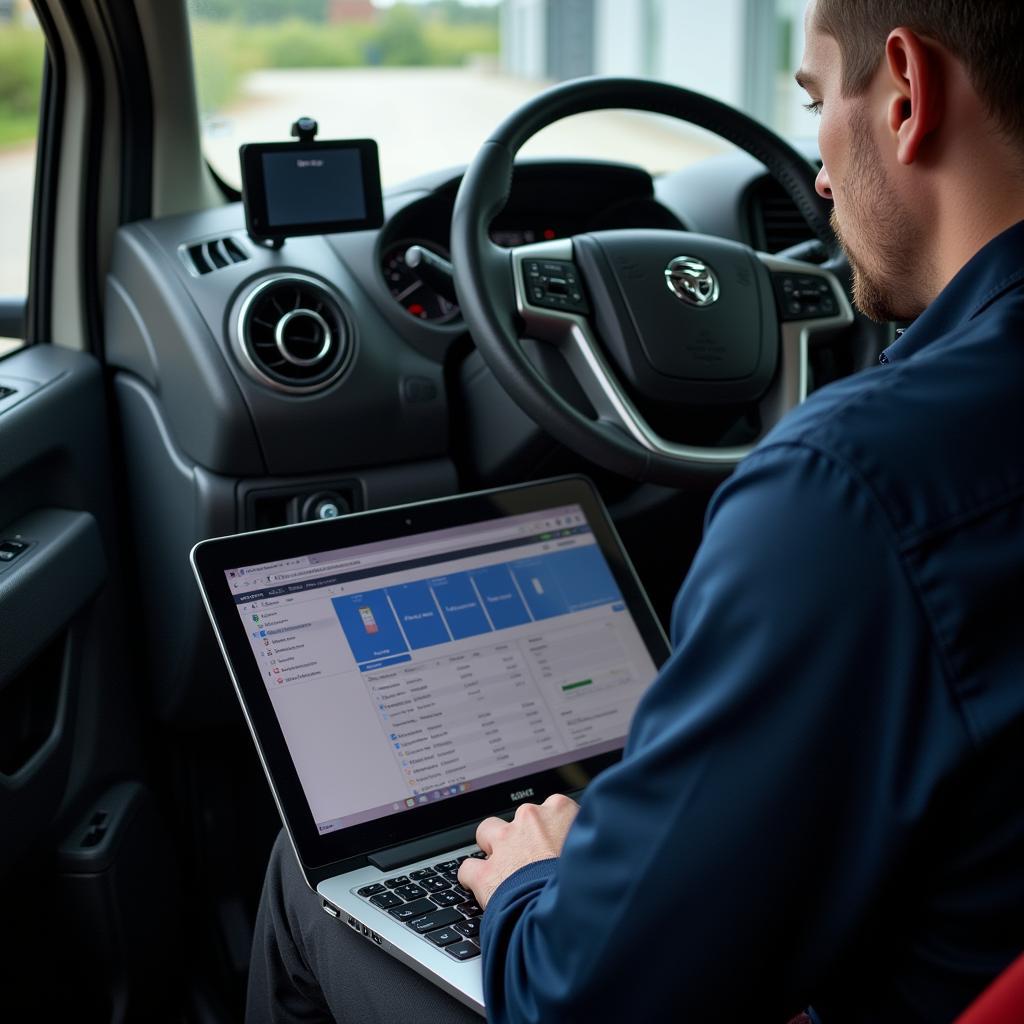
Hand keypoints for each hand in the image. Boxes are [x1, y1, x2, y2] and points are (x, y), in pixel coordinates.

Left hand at [458, 793, 579, 909]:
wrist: (569, 914)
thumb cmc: (591, 885)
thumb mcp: (598, 853)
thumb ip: (585, 842)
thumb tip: (586, 847)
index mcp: (560, 811)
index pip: (553, 808)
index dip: (553, 828)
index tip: (556, 843)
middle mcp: (529, 819)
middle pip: (520, 818)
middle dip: (524, 835)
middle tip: (535, 860)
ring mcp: (505, 843)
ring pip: (487, 832)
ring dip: (493, 848)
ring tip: (506, 868)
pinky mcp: (486, 872)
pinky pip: (469, 868)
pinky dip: (473, 878)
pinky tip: (482, 888)